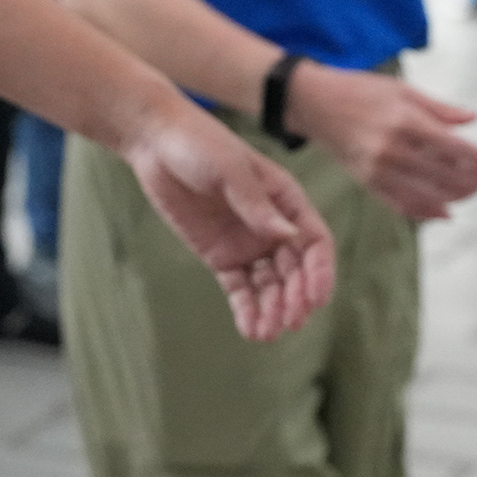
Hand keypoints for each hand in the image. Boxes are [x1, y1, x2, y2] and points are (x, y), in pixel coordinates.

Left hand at [115, 102, 338, 341]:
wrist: (157, 143)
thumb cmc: (200, 144)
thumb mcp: (230, 170)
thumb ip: (256, 205)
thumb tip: (287, 235)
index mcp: (286, 199)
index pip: (314, 241)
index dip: (320, 271)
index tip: (316, 298)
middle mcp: (272, 225)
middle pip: (295, 270)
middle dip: (295, 298)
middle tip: (289, 321)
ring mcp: (247, 242)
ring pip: (269, 284)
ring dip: (272, 309)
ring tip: (267, 333)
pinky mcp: (221, 256)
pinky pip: (240, 287)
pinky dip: (247, 309)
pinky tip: (251, 329)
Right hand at [285, 66, 476, 221]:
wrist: (313, 103)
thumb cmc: (358, 90)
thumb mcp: (402, 89)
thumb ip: (439, 108)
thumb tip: (473, 118)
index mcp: (404, 120)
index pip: (451, 146)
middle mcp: (391, 148)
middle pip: (443, 174)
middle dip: (472, 181)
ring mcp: (378, 169)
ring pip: (426, 194)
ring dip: (454, 198)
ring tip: (472, 194)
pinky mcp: (367, 182)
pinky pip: (401, 204)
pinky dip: (425, 212)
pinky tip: (444, 213)